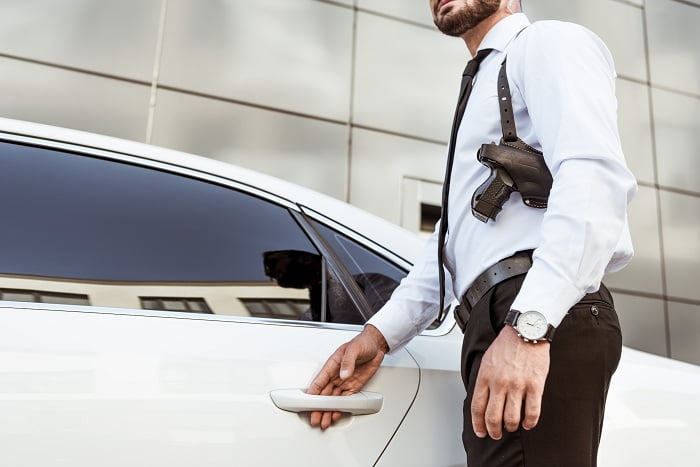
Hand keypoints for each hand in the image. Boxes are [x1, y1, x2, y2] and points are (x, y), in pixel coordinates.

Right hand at [307, 324, 388, 429]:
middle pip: (324, 394)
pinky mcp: (354, 386)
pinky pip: (345, 399)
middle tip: (314, 418)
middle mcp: (337, 375)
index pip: (319, 381)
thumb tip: (344, 374)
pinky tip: (336, 414)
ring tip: (324, 421)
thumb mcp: (354, 349)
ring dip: (328, 410)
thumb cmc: (363, 343)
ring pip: (333, 399)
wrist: (377, 345)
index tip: (307, 402)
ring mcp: (345, 382)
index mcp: (333, 364)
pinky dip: (340, 408)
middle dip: (319, 407)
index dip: (313, 392)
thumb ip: (348, 362)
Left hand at [471, 325, 549, 439]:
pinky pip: (532, 412)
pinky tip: (528, 423)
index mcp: (485, 376)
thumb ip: (484, 380)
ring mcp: (517, 385)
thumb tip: (481, 399)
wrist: (526, 331)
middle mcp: (499, 382)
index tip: (481, 432)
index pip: (477, 407)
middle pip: (493, 416)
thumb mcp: (487, 360)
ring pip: (511, 418)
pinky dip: (530, 422)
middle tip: (496, 434)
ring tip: (512, 427)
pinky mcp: (535, 385)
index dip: (478, 424)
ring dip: (511, 427)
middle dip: (493, 430)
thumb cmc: (507, 345)